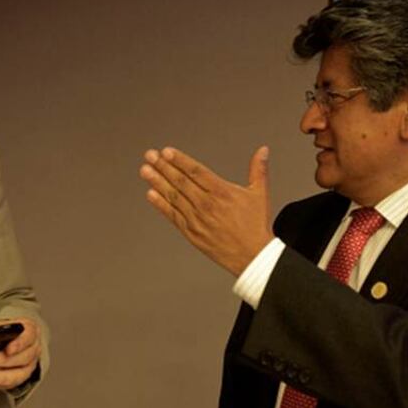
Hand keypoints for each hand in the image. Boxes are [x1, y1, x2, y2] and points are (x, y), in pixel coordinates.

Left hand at [0, 318, 41, 392]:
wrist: (6, 341)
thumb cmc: (2, 332)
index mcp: (30, 331)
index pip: (29, 337)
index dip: (19, 344)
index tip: (8, 350)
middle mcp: (33, 349)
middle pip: (24, 358)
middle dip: (3, 362)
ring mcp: (30, 365)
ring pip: (19, 375)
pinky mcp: (21, 378)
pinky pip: (11, 385)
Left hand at [140, 146, 273, 275]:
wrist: (252, 256)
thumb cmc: (255, 226)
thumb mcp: (259, 194)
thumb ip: (258, 170)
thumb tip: (263, 151)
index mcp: (222, 192)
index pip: (196, 172)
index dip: (180, 160)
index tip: (166, 152)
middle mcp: (207, 205)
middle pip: (181, 182)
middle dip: (163, 167)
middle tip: (150, 155)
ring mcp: (197, 219)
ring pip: (174, 197)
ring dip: (157, 182)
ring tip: (145, 170)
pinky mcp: (191, 233)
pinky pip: (173, 216)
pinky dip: (161, 204)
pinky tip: (151, 194)